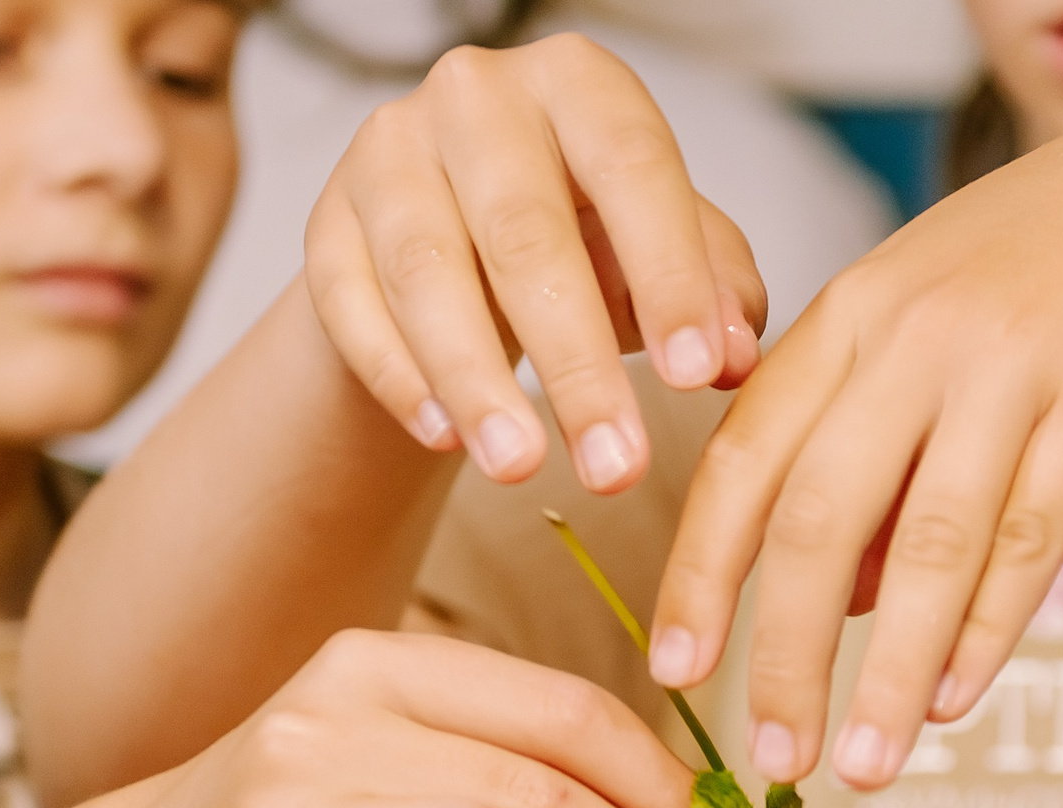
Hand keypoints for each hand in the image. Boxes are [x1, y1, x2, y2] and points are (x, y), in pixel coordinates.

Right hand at [307, 32, 766, 488]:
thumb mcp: (665, 255)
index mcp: (579, 82)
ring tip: (522, 470)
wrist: (464, 245)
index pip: (631, 167)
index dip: (667, 275)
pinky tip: (444, 439)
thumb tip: (736, 360)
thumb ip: (715, 295)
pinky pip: (351, 303)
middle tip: (614, 466)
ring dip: (477, 383)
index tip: (696, 378)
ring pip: (427, 272)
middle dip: (574, 363)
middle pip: (524, 233)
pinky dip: (399, 378)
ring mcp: (388, 152)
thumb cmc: (588, 240)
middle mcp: (476, 96)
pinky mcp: (326, 222)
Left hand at [647, 78, 1062, 788]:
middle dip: (782, 653)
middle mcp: (912, 333)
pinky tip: (956, 705)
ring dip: (887, 675)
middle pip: (814, 516)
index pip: (744, 457)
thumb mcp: (944, 328)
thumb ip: (881, 452)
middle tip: (770, 759)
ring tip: (862, 769)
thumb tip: (842, 601)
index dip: (702, 572)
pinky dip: (986, 631)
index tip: (675, 671)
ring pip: (924, 545)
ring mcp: (1009, 361)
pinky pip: (1030, 535)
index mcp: (854, 311)